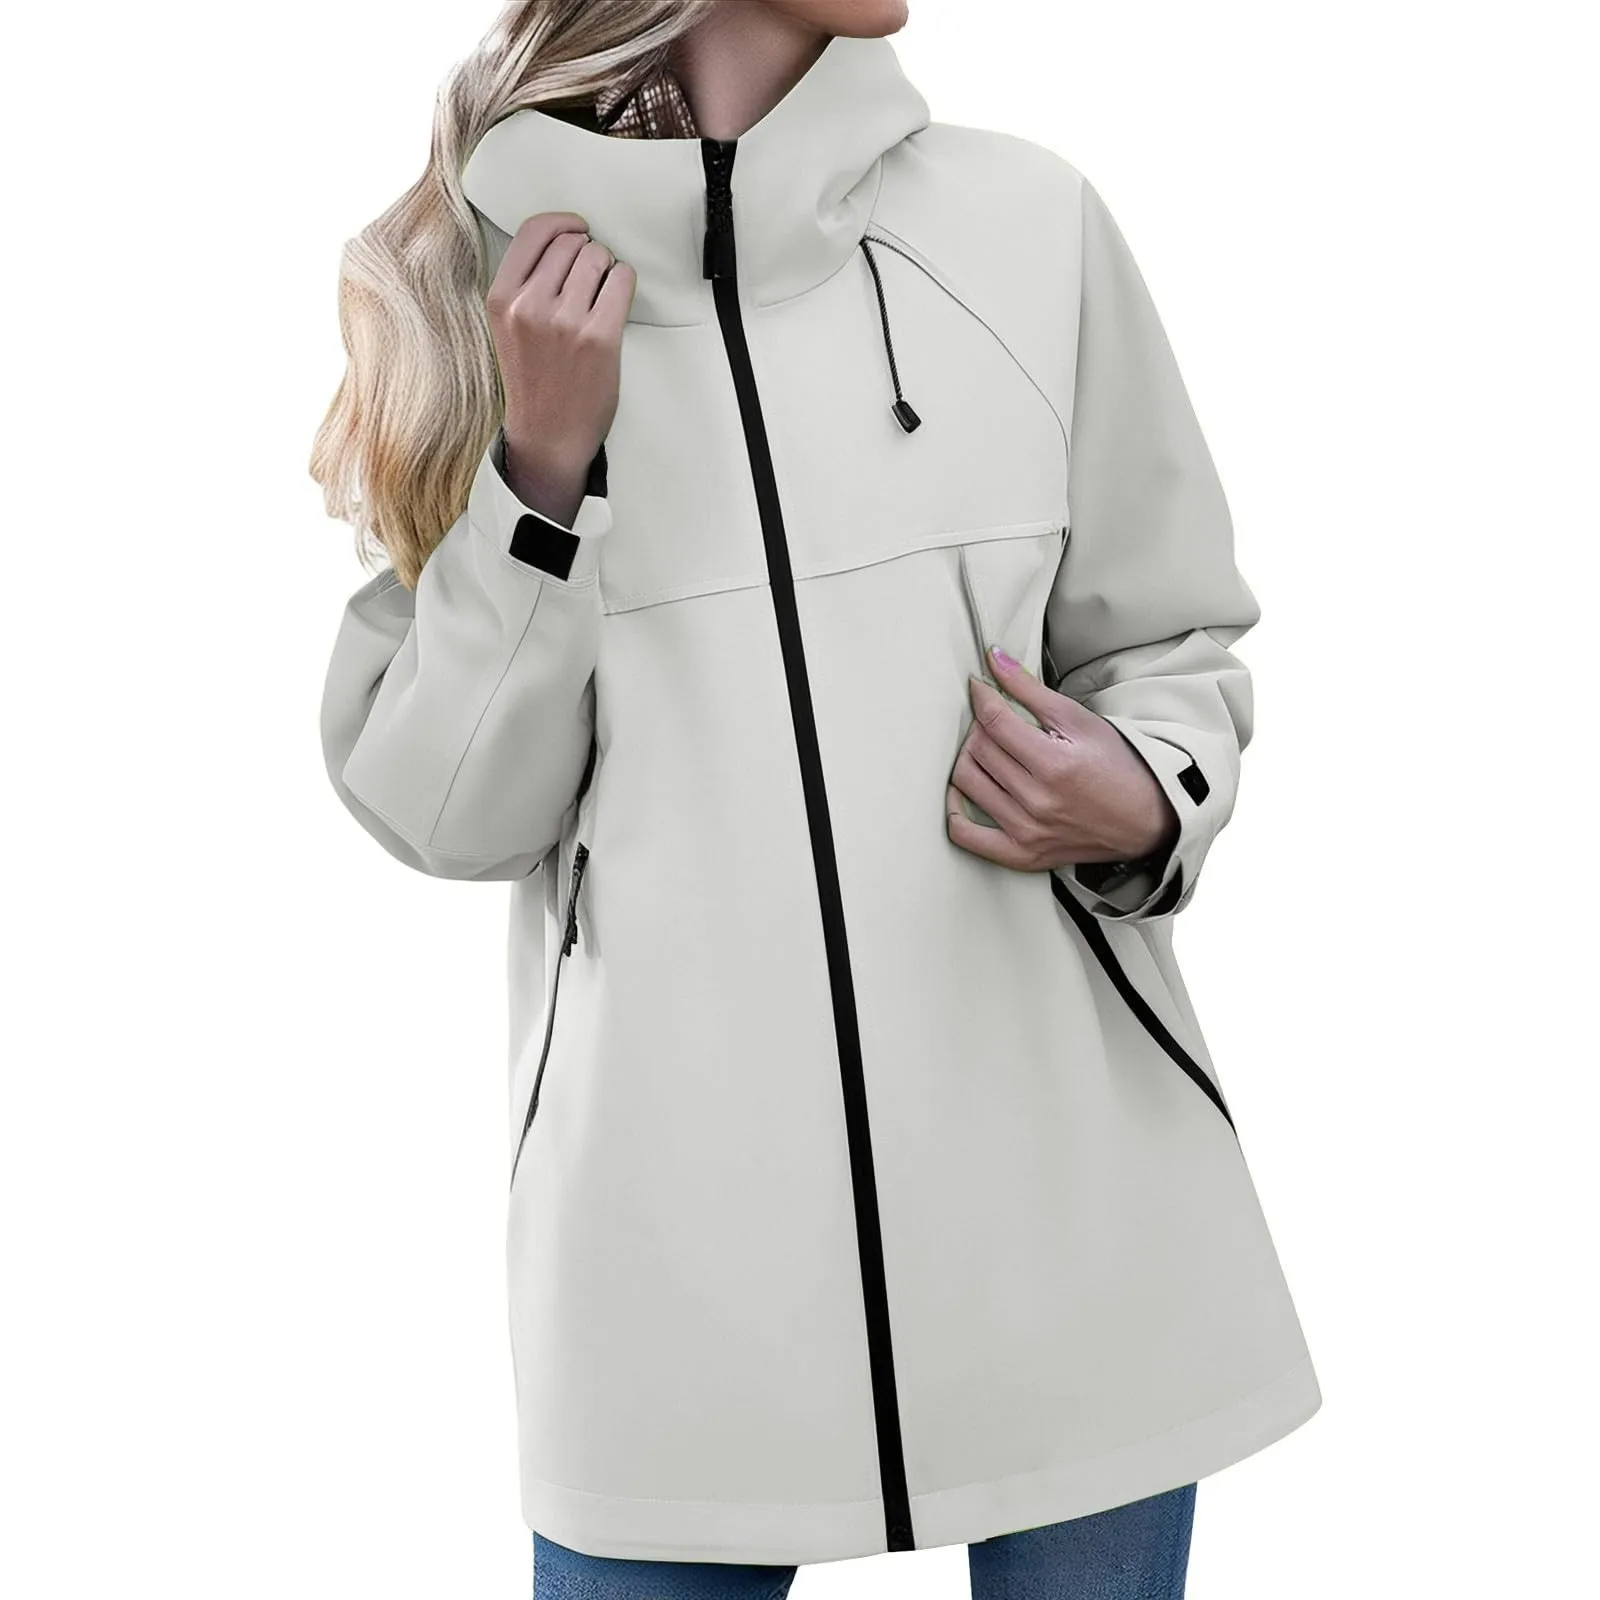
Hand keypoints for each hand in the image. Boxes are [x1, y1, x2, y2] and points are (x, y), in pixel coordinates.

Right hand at [486, 210, 636, 524]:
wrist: (549, 436)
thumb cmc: (534, 381)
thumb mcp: (508, 327)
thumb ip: (525, 284)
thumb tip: (563, 239)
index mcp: (502, 299)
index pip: (535, 231)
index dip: (563, 224)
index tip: (578, 229)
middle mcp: (530, 306)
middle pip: (572, 243)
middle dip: (587, 253)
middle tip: (589, 282)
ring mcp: (566, 321)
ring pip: (598, 258)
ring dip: (606, 270)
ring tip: (599, 298)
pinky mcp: (600, 337)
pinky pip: (622, 280)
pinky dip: (623, 284)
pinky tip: (615, 304)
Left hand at [946, 646, 1179, 871]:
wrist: (1145, 819)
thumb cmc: (1117, 767)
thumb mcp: (1080, 720)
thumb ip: (1031, 690)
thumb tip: (994, 659)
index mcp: (1055, 764)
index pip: (994, 722)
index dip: (982, 697)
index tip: (980, 688)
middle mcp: (1038, 802)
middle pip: (979, 750)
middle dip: (979, 726)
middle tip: (992, 719)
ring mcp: (1027, 832)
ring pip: (967, 783)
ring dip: (967, 757)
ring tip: (983, 748)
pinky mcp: (1022, 855)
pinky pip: (967, 836)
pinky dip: (954, 811)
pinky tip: (961, 791)